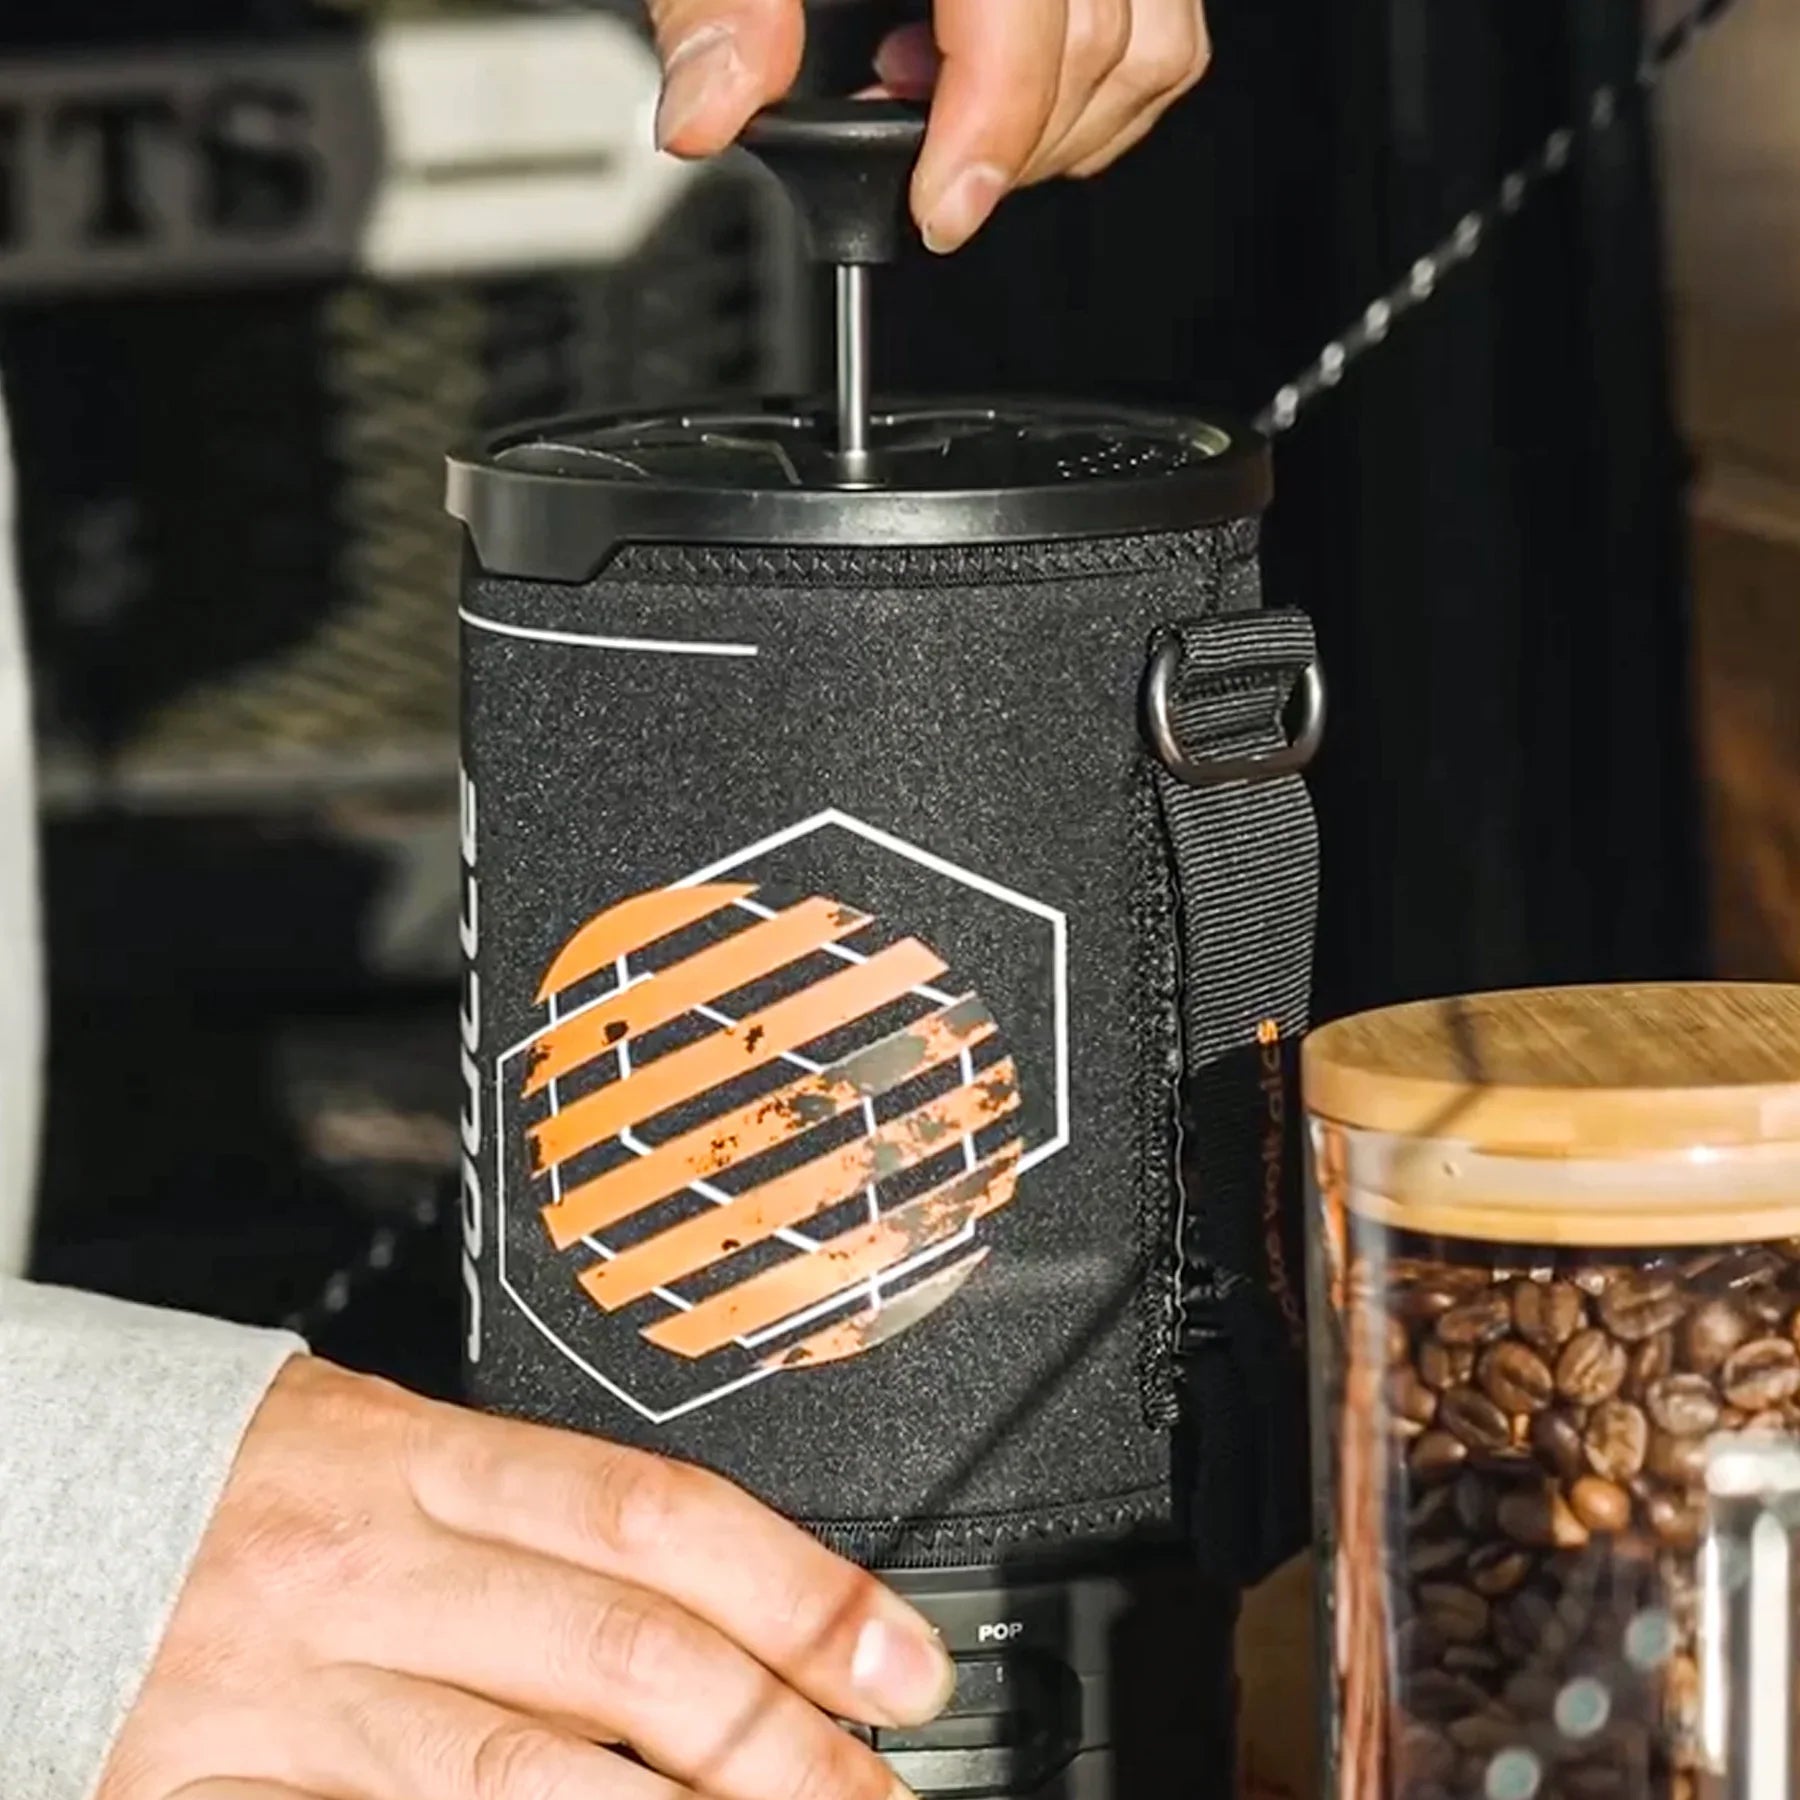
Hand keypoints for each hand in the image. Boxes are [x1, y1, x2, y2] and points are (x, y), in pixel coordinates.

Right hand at [102, 1357, 952, 1799]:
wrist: (23, 1488)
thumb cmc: (225, 1463)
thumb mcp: (378, 1433)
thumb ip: (518, 1501)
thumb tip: (682, 1573)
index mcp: (421, 1456)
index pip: (653, 1518)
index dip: (795, 1588)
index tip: (895, 1653)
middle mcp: (371, 1566)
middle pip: (620, 1654)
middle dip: (776, 1732)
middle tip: (882, 1785)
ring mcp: (293, 1694)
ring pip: (521, 1774)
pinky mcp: (217, 1788)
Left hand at [648, 0, 1210, 252]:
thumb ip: (720, 4)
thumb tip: (707, 111)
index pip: (1020, 12)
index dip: (987, 130)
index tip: (938, 211)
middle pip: (1094, 45)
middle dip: (1000, 139)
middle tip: (897, 136)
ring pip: (1147, 50)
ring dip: (1051, 126)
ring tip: (936, 96)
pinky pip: (1163, 32)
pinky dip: (1096, 94)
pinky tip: (997, 86)